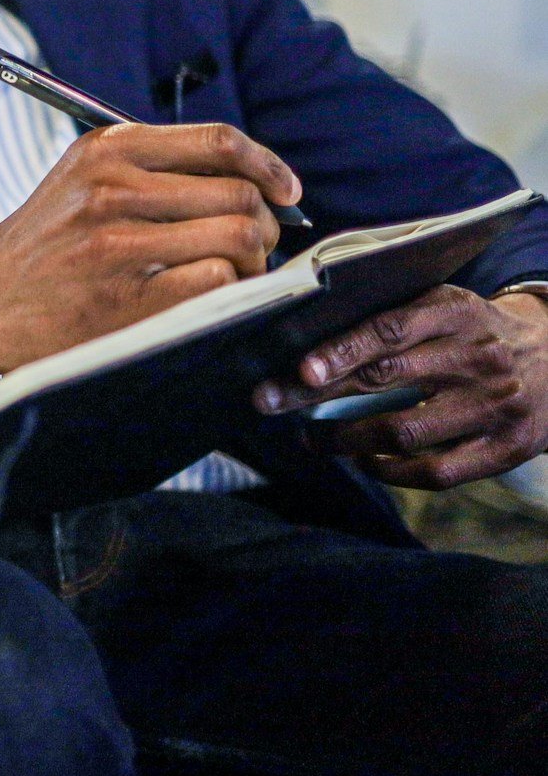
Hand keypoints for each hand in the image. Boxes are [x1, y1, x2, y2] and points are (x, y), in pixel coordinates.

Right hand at [0, 123, 297, 373]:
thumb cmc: (48, 240)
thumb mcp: (84, 177)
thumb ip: (154, 166)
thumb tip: (254, 179)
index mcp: (107, 149)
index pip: (218, 142)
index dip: (268, 165)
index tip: (286, 190)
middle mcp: (112, 188)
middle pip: (238, 193)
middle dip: (265, 221)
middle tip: (256, 242)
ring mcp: (118, 244)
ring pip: (237, 236)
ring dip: (253, 259)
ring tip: (235, 270)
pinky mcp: (127, 296)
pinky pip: (218, 281)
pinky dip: (230, 288)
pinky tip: (212, 295)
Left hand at [253, 286, 547, 487]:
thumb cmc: (479, 330)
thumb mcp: (447, 305)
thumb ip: (393, 315)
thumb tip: (309, 332)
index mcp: (457, 312)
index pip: (391, 331)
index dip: (343, 350)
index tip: (301, 370)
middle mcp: (478, 358)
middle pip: (384, 379)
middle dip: (315, 393)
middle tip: (266, 400)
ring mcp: (495, 406)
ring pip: (405, 431)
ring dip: (345, 439)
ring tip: (310, 438)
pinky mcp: (509, 447)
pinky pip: (438, 471)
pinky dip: (391, 471)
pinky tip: (364, 461)